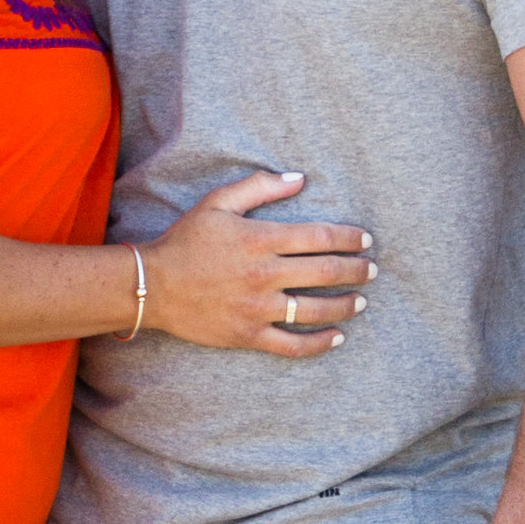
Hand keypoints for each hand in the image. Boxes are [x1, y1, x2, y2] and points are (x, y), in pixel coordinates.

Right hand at [141, 168, 373, 357]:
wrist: (152, 285)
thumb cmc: (186, 241)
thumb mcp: (218, 203)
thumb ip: (260, 187)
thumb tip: (299, 178)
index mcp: (261, 239)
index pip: (319, 237)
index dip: (349, 238)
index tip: (366, 240)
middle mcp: (265, 274)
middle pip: (326, 272)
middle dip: (356, 271)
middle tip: (372, 270)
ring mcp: (258, 308)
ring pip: (315, 310)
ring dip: (345, 305)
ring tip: (360, 301)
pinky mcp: (248, 335)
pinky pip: (292, 345)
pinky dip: (319, 343)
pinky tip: (337, 337)